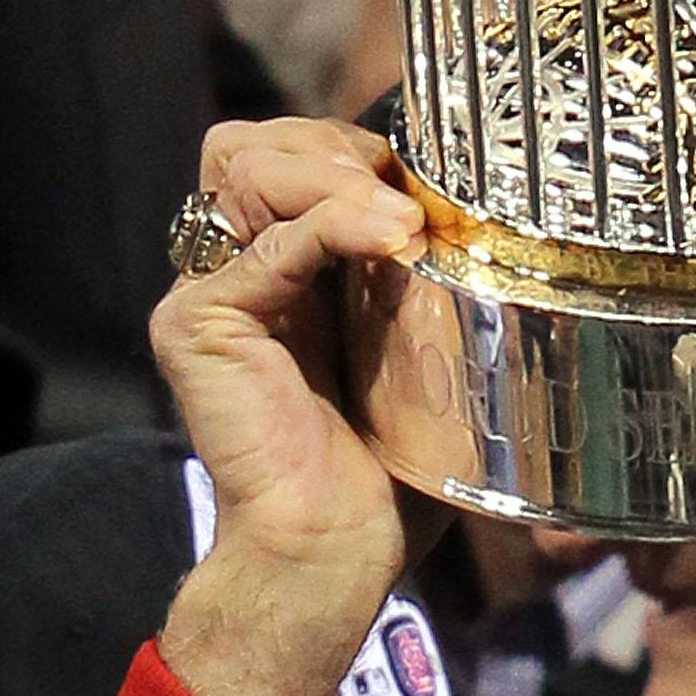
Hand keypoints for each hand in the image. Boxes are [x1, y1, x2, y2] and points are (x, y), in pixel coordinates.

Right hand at [152, 117, 424, 695]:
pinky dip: (331, 225)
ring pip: (244, 165)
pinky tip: (391, 237)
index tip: (428, 186)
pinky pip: (265, 246)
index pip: (292, 152)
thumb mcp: (423, 351)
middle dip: (337, 145)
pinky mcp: (199, 324)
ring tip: (399, 213)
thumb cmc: (387, 471)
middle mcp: (232, 269)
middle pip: (257, 142)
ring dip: (334, 172)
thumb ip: (429, 278)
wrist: (331, 553)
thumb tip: (497, 215)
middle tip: (407, 191)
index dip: (355, 149)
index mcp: (280, 267)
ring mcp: (208, 293)